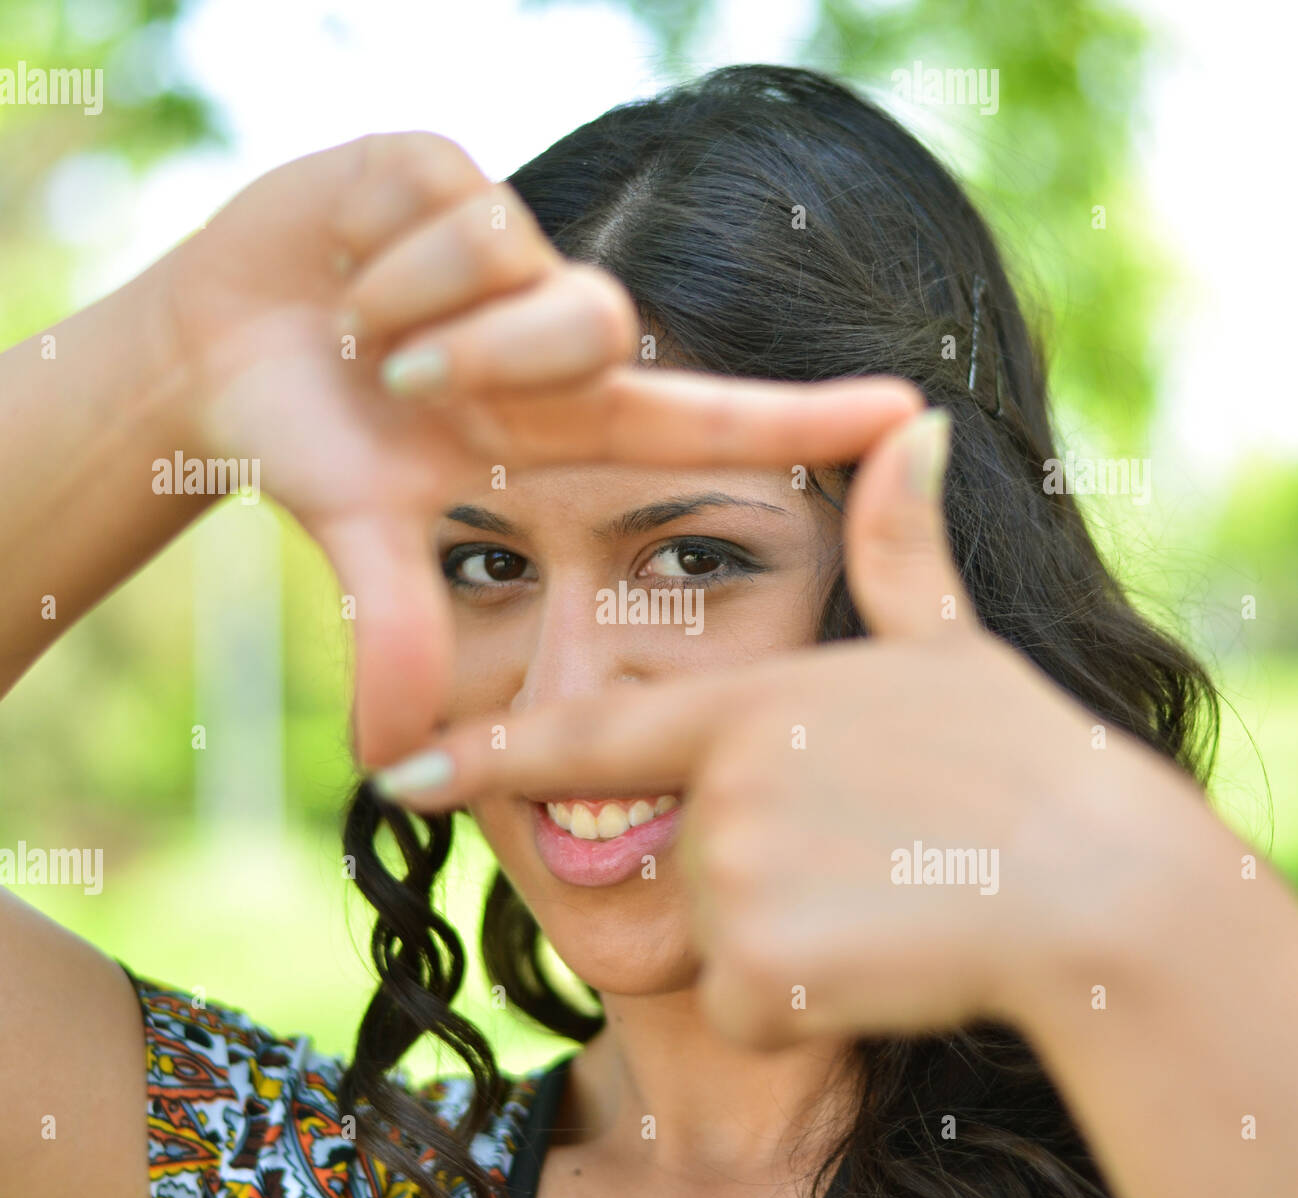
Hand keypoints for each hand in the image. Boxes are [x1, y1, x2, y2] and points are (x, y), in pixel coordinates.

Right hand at [146, 131, 922, 765]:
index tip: (910, 416)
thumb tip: (391, 761)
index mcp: (568, 421)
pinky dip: (382, 258)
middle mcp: (559, 331)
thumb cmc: (316, 448)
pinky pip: (454, 204)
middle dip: (499, 360)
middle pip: (603, 321)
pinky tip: (345, 277)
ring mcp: (512, 249)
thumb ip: (402, 630)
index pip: (709, 420)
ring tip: (366, 341)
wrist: (217, 356)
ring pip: (520, 261)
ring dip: (422, 317)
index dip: (807, 420)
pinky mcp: (450, 169)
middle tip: (410, 390)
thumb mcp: (369, 538)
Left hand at [375, 408, 1211, 1046]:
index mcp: (747, 704)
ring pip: (720, 939)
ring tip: (883, 903)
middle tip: (867, 859)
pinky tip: (878, 959)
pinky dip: (805, 999)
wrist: (1099, 891)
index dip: (491, 757)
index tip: (401, 776)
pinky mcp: (756, 968)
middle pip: (688, 857)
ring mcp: (732, 872)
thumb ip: (900, 550)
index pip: (587, 737)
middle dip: (761, 873)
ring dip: (793, 938)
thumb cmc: (1026, 765)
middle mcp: (719, 781)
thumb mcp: (949, 652)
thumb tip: (919, 426)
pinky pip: (748, 1001)